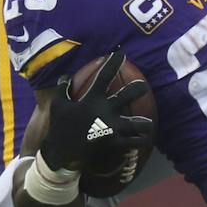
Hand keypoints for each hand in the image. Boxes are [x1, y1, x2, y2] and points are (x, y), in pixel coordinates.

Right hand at [42, 53, 155, 173]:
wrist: (61, 153)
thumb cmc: (60, 127)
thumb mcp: (58, 105)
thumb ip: (63, 89)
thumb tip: (65, 76)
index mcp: (92, 99)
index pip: (104, 76)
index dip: (113, 63)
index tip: (122, 54)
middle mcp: (105, 111)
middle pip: (128, 95)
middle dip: (138, 88)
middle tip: (144, 86)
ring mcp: (112, 127)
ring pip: (138, 123)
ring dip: (145, 123)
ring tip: (148, 124)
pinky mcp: (115, 143)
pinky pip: (134, 142)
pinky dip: (139, 141)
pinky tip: (143, 140)